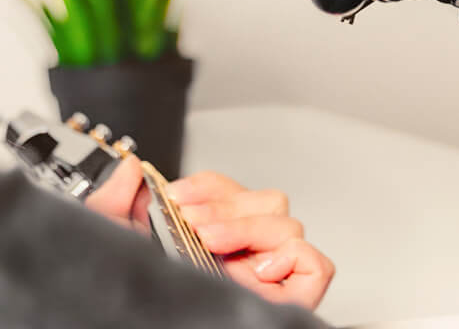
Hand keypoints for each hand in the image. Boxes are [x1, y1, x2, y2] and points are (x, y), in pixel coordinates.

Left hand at [85, 160, 333, 309]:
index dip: (211, 185)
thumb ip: (113, 206)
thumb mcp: (115, 250)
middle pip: (269, 202)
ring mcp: (268, 279)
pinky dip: (296, 257)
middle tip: (192, 223)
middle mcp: (244, 258)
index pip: (233, 193)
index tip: (178, 195)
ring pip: (291, 227)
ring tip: (213, 244)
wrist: (138, 328)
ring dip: (251, 227)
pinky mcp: (289, 302)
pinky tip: (258, 268)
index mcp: (210, 243)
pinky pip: (317, 267)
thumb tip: (129, 171)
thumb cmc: (134, 303)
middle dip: (229, 205)